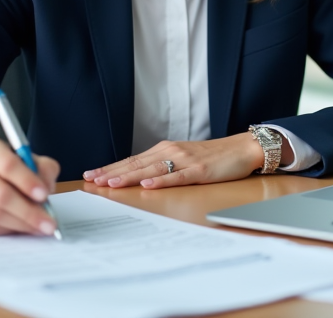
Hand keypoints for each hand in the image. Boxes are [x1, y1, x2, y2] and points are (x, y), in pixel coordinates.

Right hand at [0, 135, 60, 235]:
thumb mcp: (22, 156)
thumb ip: (41, 167)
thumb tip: (48, 188)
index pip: (8, 165)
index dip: (27, 181)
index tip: (44, 195)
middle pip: (1, 194)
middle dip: (29, 212)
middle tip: (48, 223)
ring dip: (21, 224)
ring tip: (39, 227)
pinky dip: (8, 229)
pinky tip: (22, 227)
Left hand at [83, 132, 291, 188]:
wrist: (241, 148)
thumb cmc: (212, 156)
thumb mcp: (183, 158)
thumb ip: (163, 165)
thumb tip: (139, 177)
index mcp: (165, 150)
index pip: (132, 160)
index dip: (111, 167)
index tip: (92, 175)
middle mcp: (171, 152)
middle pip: (136, 163)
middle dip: (112, 172)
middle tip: (91, 180)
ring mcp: (185, 160)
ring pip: (152, 169)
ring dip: (130, 176)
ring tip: (111, 183)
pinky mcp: (199, 170)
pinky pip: (177, 177)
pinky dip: (161, 180)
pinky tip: (147, 184)